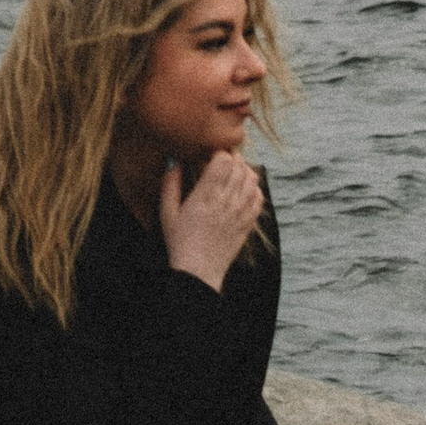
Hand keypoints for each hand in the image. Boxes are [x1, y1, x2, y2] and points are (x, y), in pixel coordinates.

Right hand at [157, 149, 264, 292]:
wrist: (198, 272)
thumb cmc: (180, 242)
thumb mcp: (167, 212)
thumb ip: (170, 184)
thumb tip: (173, 163)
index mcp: (205, 196)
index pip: (223, 162)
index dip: (221, 153)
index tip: (214, 154)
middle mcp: (225, 202)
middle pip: (239, 168)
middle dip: (235, 157)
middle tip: (227, 158)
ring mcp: (238, 214)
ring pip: (252, 181)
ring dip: (246, 171)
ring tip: (237, 170)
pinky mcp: (246, 225)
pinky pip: (259, 200)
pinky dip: (255, 189)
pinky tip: (247, 188)